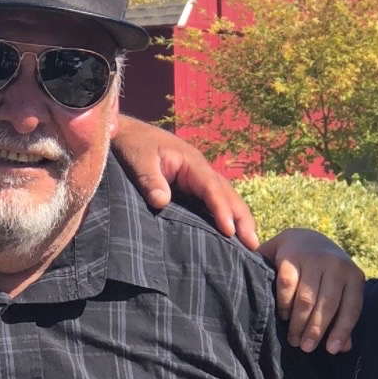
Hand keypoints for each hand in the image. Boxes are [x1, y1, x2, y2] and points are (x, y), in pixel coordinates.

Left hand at [111, 115, 258, 248]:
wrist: (123, 134)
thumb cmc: (132, 144)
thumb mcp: (139, 160)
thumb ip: (150, 180)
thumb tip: (162, 202)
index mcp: (191, 161)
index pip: (212, 187)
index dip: (222, 209)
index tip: (229, 231)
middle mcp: (199, 170)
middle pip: (227, 193)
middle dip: (241, 217)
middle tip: (253, 243)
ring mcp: (196, 178)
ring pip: (223, 197)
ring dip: (238, 218)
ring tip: (250, 244)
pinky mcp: (189, 187)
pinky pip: (211, 202)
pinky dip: (223, 216)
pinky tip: (229, 235)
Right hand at [258, 229, 364, 353]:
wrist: (302, 239)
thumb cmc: (323, 274)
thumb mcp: (337, 290)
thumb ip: (341, 316)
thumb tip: (343, 347)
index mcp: (353, 275)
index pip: (351, 307)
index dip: (342, 330)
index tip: (331, 350)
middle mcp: (336, 265)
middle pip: (327, 305)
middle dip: (316, 330)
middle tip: (305, 348)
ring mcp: (314, 259)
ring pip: (307, 299)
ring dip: (298, 323)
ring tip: (293, 339)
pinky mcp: (291, 257)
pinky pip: (287, 286)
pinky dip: (285, 305)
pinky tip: (283, 316)